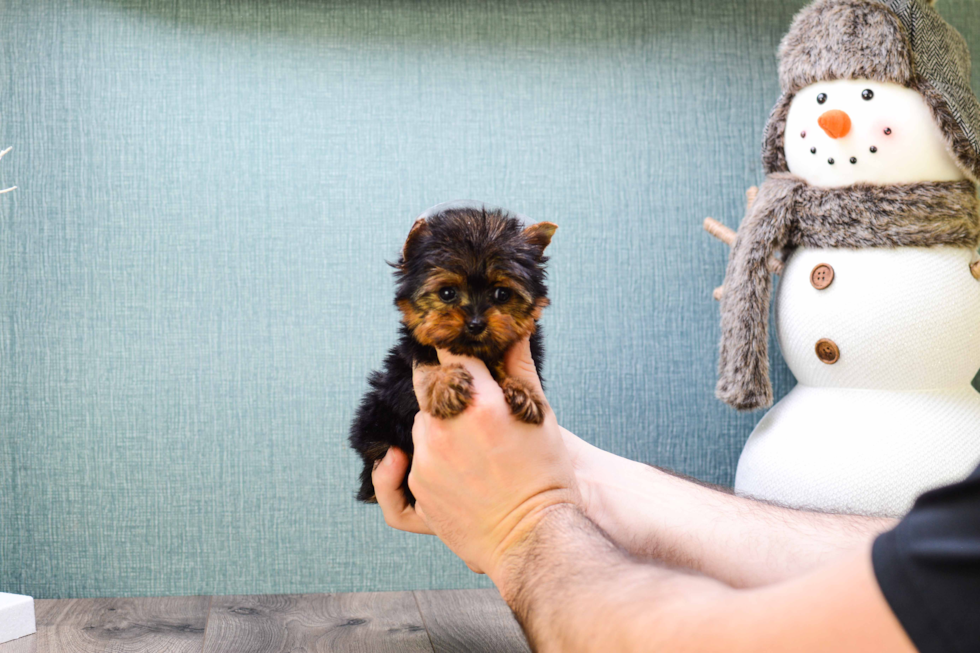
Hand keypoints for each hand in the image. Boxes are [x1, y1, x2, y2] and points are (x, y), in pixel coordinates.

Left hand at [371, 345, 612, 538]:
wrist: (535, 537)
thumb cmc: (546, 476)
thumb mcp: (540, 415)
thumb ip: (520, 367)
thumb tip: (515, 329)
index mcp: (479, 404)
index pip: (450, 355)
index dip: (450, 347)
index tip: (451, 345)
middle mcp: (446, 428)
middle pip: (430, 387)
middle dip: (444, 386)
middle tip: (463, 396)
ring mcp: (427, 460)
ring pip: (421, 424)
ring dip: (436, 423)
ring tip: (467, 441)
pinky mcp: (418, 489)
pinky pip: (408, 462)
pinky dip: (419, 458)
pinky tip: (431, 461)